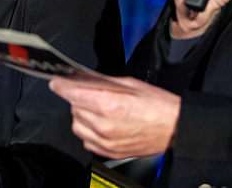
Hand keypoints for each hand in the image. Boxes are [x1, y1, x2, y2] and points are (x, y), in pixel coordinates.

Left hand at [49, 76, 180, 158]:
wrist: (175, 129)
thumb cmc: (158, 105)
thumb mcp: (129, 84)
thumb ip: (102, 82)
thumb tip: (82, 78)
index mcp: (109, 104)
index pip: (73, 94)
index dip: (61, 86)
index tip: (56, 82)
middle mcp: (104, 125)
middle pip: (74, 108)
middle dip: (77, 98)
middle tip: (88, 92)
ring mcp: (106, 141)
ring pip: (77, 125)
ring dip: (81, 115)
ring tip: (96, 109)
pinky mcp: (109, 152)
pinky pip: (86, 141)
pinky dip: (88, 131)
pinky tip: (100, 124)